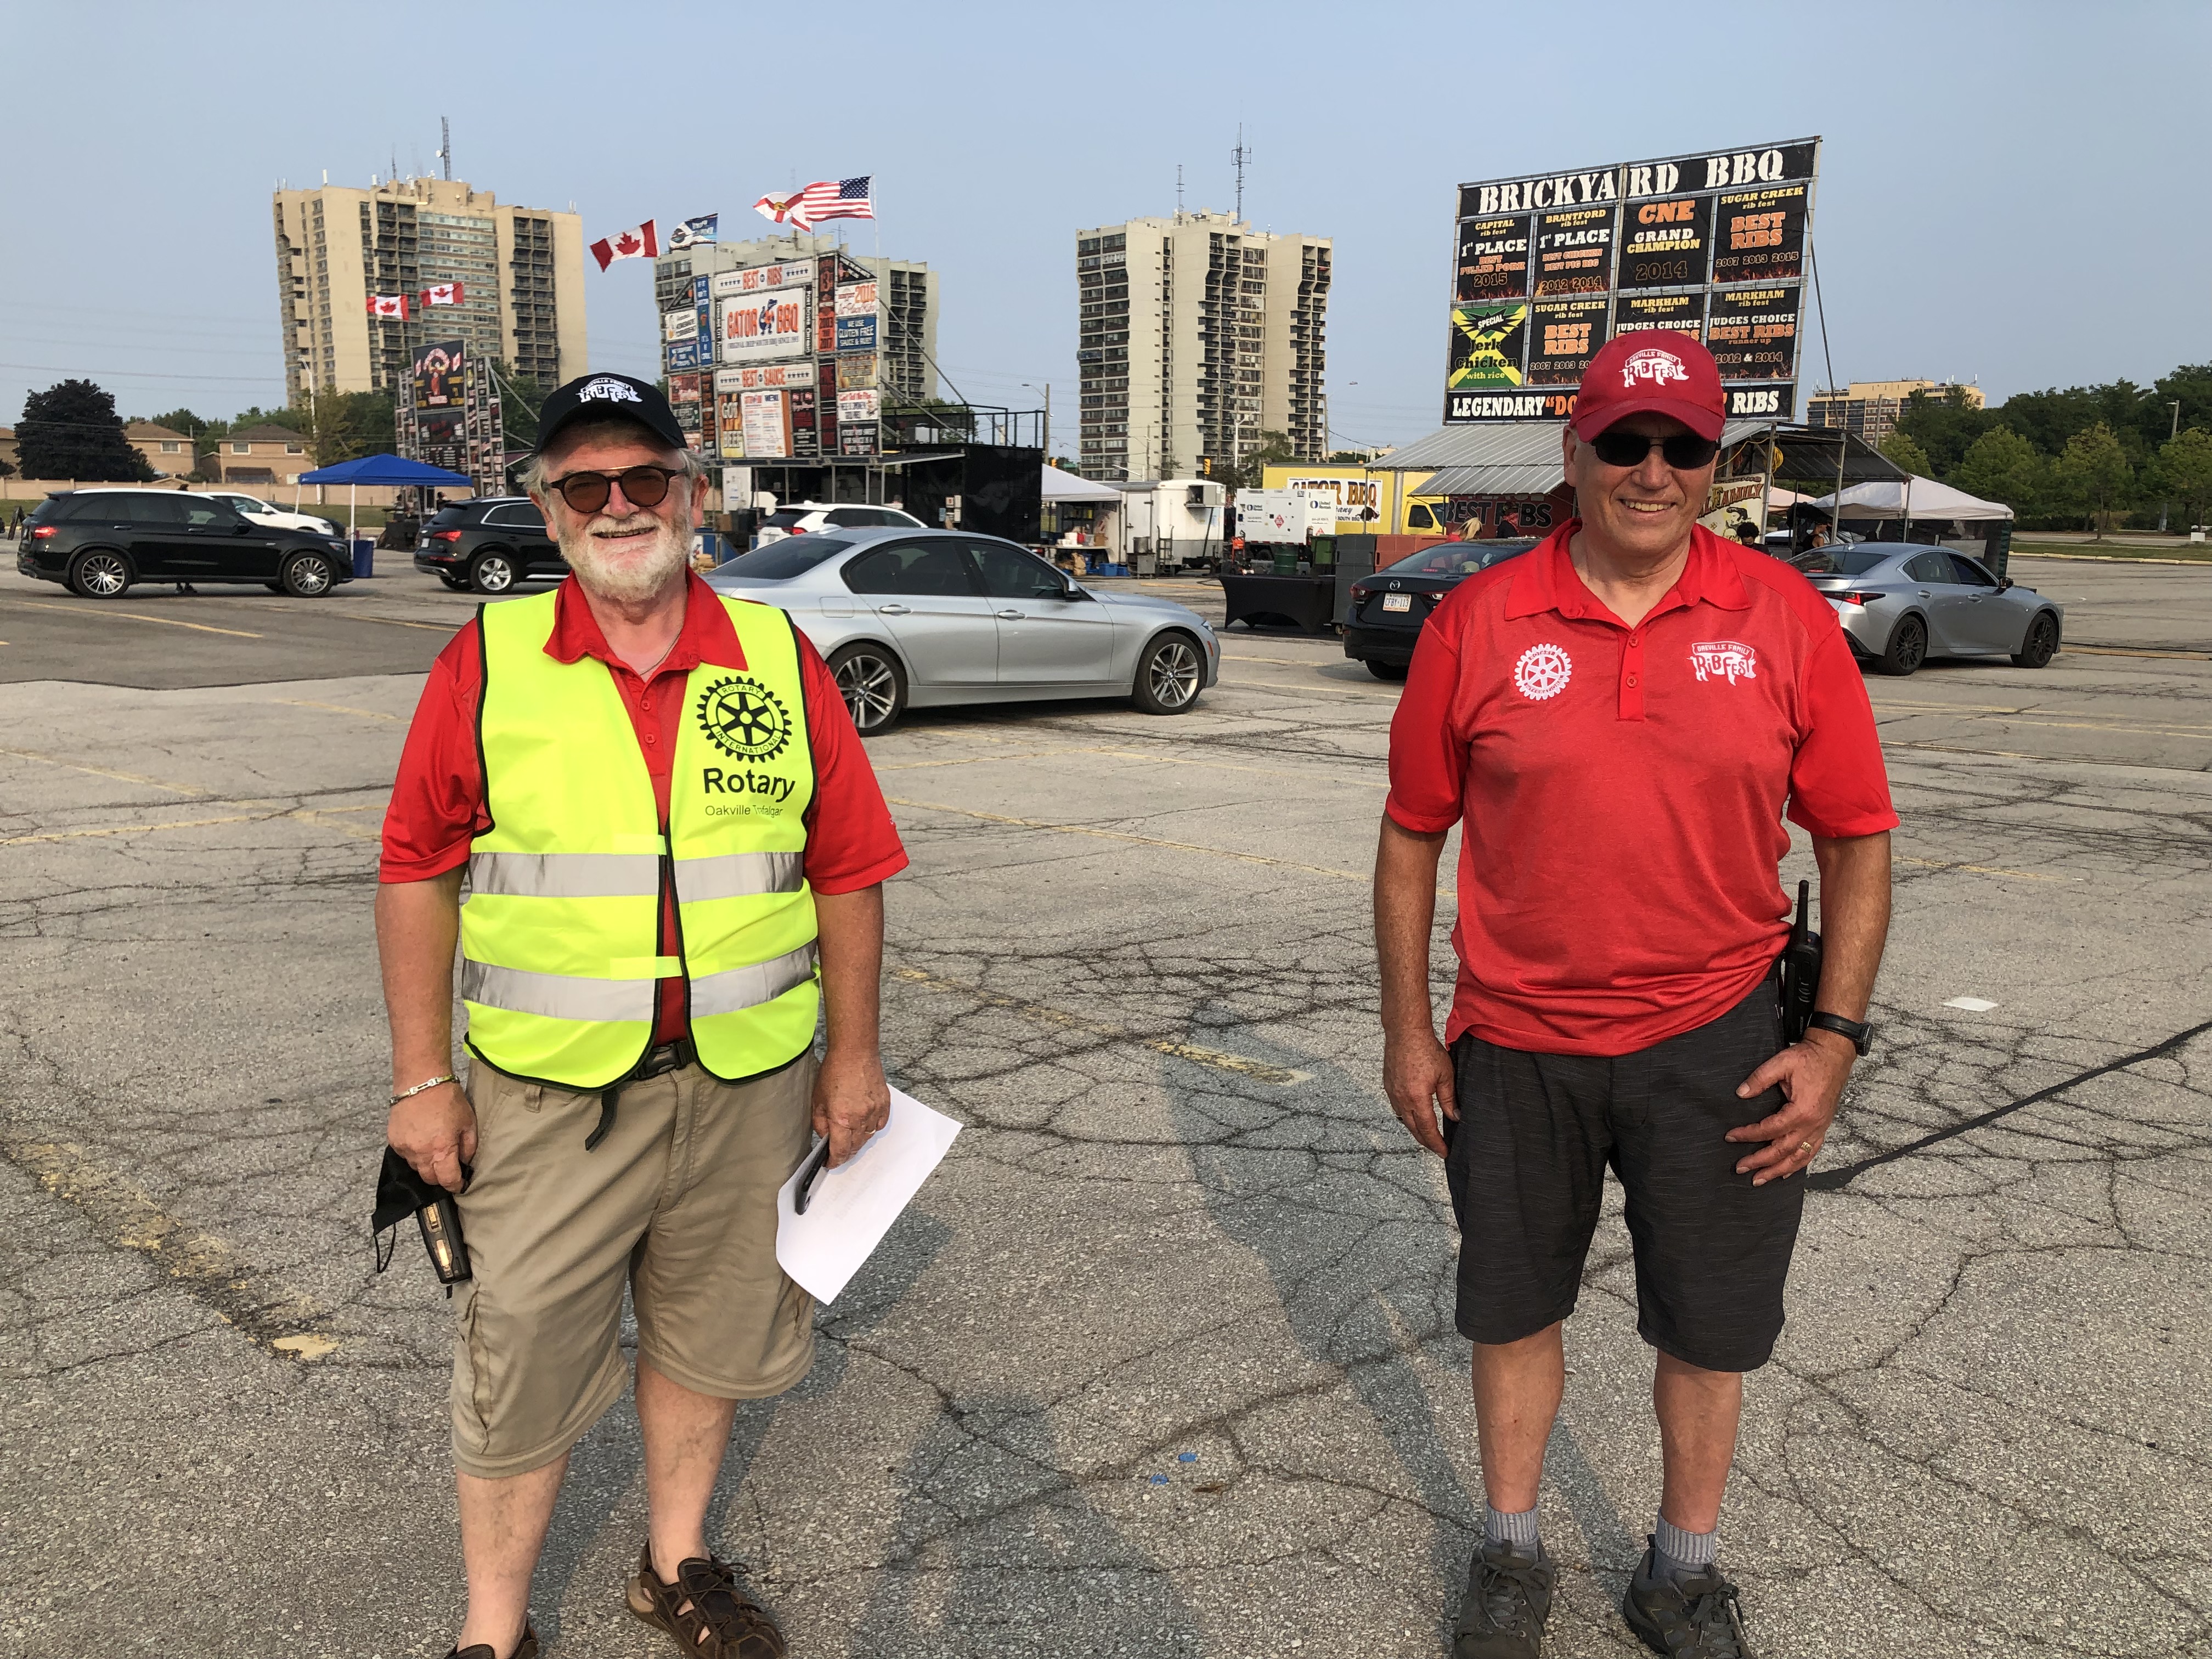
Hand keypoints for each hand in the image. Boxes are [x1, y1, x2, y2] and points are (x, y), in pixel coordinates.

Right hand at [388, 1079, 474, 1192]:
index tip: (460, 1184)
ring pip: (416, 1168)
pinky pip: (405, 1156)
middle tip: (448, 1167)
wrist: (421, 1081)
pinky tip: (422, 1140)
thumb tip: (465, 1163)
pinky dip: (414, 1153)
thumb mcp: (468, 1123)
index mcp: (441, 1150)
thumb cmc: (447, 1099)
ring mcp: (404, 1148)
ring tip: (434, 1149)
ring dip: (426, 1164)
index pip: (447, 1180)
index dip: (455, 1185)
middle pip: (429, 1179)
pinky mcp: (393, 1141)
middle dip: (440, 1176)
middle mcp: (420, 1153)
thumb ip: (469, 1148)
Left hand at [814, 1047, 889, 1166]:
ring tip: (849, 1137)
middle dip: (845, 1153)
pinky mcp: (884, 1104)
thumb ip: (820, 1123)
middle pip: (855, 1147)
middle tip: (838, 1152)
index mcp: (842, 1119)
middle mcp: (860, 1118)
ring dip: (857, 1141)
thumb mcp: (818, 1100)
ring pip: (867, 1138)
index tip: (830, 1163)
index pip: (840, 1151)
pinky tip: (863, 1124)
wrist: (855, 1052)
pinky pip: (879, 1125)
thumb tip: (825, 1138)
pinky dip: (870, 1129)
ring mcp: (875, 1112)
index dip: (834, 1161)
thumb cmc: (834, 1072)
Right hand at [1383, 1027, 1455, 1156]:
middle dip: (1426, 1141)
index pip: (1427, 1129)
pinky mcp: (1388, 1085)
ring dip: (1415, 1129)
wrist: (1405, 1032)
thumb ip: (1449, 1099)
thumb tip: (1455, 1116)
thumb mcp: (1445, 1075)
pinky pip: (1397, 1107)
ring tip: (1426, 1134)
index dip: (1436, 1143)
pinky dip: (1406, 1116)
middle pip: (1413, 1129)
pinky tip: (1413, 1114)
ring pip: (1403, 1119)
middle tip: (1437, 1148)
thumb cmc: (1426, 1049)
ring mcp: (1392, 1092)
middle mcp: (1401, 1099)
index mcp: (1417, 1098)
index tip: (1444, 1152)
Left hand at [1726, 1030, 1855, 1184]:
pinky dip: (1797, 1165)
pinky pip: (1811, 1152)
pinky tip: (1786, 1172)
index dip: (1748, 1135)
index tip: (1730, 1137)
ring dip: (1777, 1170)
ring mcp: (1820, 1128)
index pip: (1769, 1130)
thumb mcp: (1781, 1063)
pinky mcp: (1823, 1127)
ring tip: (1759, 1179)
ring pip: (1798, 1158)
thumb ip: (1759, 1078)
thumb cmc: (1809, 1058)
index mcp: (1801, 1111)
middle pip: (1783, 1151)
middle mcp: (1812, 1125)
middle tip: (1740, 1168)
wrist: (1834, 1054)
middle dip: (1760, 1162)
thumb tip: (1741, 1093)